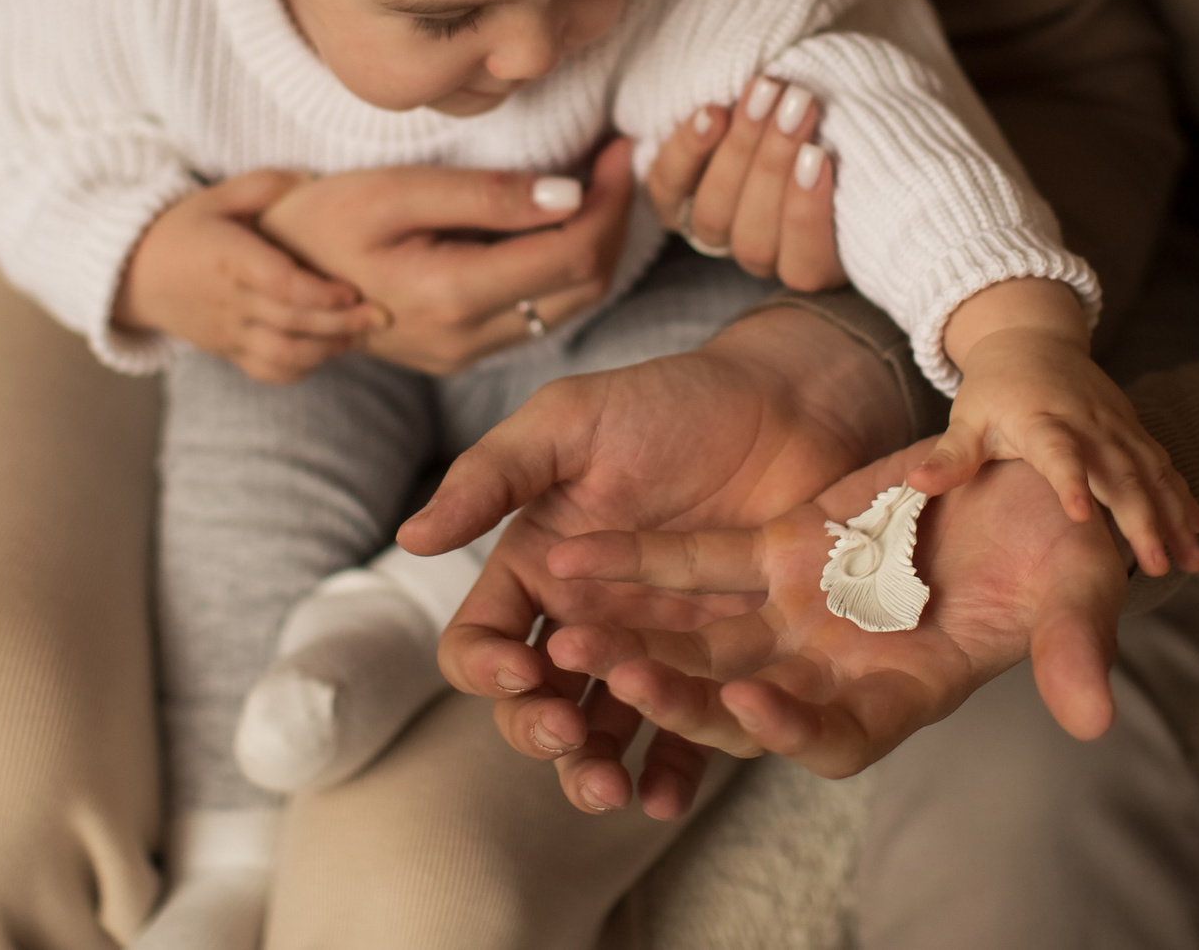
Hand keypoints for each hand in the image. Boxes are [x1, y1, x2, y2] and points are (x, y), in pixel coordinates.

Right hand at [113, 169, 380, 382]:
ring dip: (326, 349)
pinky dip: (302, 368)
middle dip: (339, 323)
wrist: (135, 274)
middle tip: (381, 316)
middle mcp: (228, 301)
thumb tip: (313, 179)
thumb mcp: (219, 195)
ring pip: (282, 354)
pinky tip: (329, 350)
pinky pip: (268, 371)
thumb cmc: (186, 227)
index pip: (277, 284)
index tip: (352, 290)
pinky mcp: (229, 351)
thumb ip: (266, 185)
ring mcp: (228, 331)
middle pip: (289, 321)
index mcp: (227, 258)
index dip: (318, 292)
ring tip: (359, 334)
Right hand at [261, 139, 636, 375]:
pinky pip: (535, 315)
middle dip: (612, 222)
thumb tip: (571, 195)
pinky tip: (558, 223)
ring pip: (567, 307)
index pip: (572, 253)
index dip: (610, 201)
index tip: (621, 149)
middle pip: (583, 286)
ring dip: (592, 246)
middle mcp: (464, 339)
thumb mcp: (397, 190)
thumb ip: (486, 195)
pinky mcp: (457, 354)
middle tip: (618, 162)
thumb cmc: (323, 219)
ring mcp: (461, 354)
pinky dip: (561, 270)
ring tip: (598, 185)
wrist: (265, 277)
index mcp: (451, 296)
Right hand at [397, 302, 912, 816]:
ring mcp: (649, 650)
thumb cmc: (670, 402)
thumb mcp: (570, 421)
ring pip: (602, 732)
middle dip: (539, 731)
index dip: (486, 665)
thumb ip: (493, 475)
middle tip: (568, 733)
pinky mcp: (716, 668)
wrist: (787, 406)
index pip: (482, 640)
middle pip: (534, 702)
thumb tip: (411, 538)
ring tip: (612, 790)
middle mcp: (583, 621)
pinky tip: (666, 796)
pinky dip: (671, 772)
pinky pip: (686, 734)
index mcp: (536, 570)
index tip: (520, 665)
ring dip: (594, 771)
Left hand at [544, 449, 1128, 778]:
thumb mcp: (1078, 586)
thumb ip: (1072, 647)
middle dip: (673, 692)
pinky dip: (633, 561)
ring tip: (563, 632)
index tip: (754, 706)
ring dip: (630, 635)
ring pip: (698, 636)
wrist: (1036, 475)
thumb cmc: (1068, 541)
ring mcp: (797, 612)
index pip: (832, 737)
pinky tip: (568, 559)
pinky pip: (692, 563)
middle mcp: (835, 667)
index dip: (790, 730)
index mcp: (903, 694)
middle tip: (611, 680)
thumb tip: (1095, 715)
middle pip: (740, 698)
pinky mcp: (774, 551)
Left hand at [646, 76, 845, 289]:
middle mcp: (763, 256)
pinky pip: (669, 187)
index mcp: (818, 263)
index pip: (806, 267)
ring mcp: (715, 232)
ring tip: (763, 94)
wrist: (798, 99)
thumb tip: (850, 144)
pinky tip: (712, 112)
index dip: (807, 215)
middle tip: (796, 104)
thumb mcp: (867, 145)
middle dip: (774, 164)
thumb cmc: (849, 126)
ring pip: (712, 214)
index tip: (820, 155)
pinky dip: (688, 148)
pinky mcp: (674, 200)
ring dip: (738, 148)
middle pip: (754, 238)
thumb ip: (863, 157)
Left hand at [912, 281, 1198, 576]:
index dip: (1069, 482)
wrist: (1032, 337)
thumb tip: (913, 484)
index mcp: (1041, 422)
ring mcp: (1114, 425)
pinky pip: (1163, 464)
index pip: (1057, 453)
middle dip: (1142, 518)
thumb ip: (948, 456)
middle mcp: (1086, 423)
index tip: (1079, 517)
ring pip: (1151, 472)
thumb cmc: (994, 389)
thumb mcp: (966, 418)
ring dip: (1174, 515)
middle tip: (1155, 565)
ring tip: (1193, 560)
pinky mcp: (1131, 428)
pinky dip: (1183, 495)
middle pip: (1118, 471)